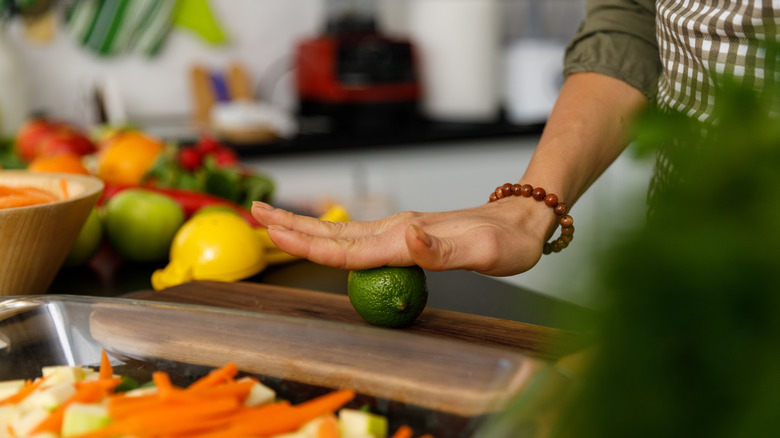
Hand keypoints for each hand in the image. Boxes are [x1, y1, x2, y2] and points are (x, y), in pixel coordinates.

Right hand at [251, 197, 556, 275]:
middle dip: (292, 227)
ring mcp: (400, 229)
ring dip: (306, 228)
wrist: (522, 219)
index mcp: (404, 238)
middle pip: (334, 233)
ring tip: (275, 221)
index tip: (273, 234)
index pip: (347, 248)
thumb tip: (406, 239)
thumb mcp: (483, 252)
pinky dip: (332, 235)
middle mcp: (396, 230)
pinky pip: (360, 237)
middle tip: (255, 215)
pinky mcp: (407, 232)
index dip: (308, 244)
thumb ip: (440, 249)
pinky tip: (324, 237)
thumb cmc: (507, 242)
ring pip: (343, 232)